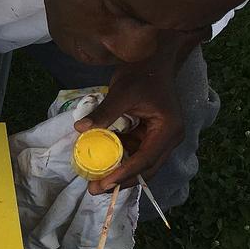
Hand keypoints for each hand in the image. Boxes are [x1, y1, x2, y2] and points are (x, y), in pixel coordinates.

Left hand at [75, 60, 182, 194]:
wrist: (153, 58)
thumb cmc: (141, 73)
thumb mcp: (121, 92)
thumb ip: (104, 113)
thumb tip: (80, 130)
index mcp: (168, 130)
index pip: (145, 159)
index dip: (124, 174)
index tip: (103, 184)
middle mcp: (169, 138)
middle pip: (146, 169)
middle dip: (121, 181)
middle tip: (95, 190)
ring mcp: (161, 138)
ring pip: (141, 164)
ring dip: (119, 173)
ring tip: (95, 182)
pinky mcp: (151, 135)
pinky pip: (135, 153)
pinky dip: (120, 160)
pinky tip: (102, 164)